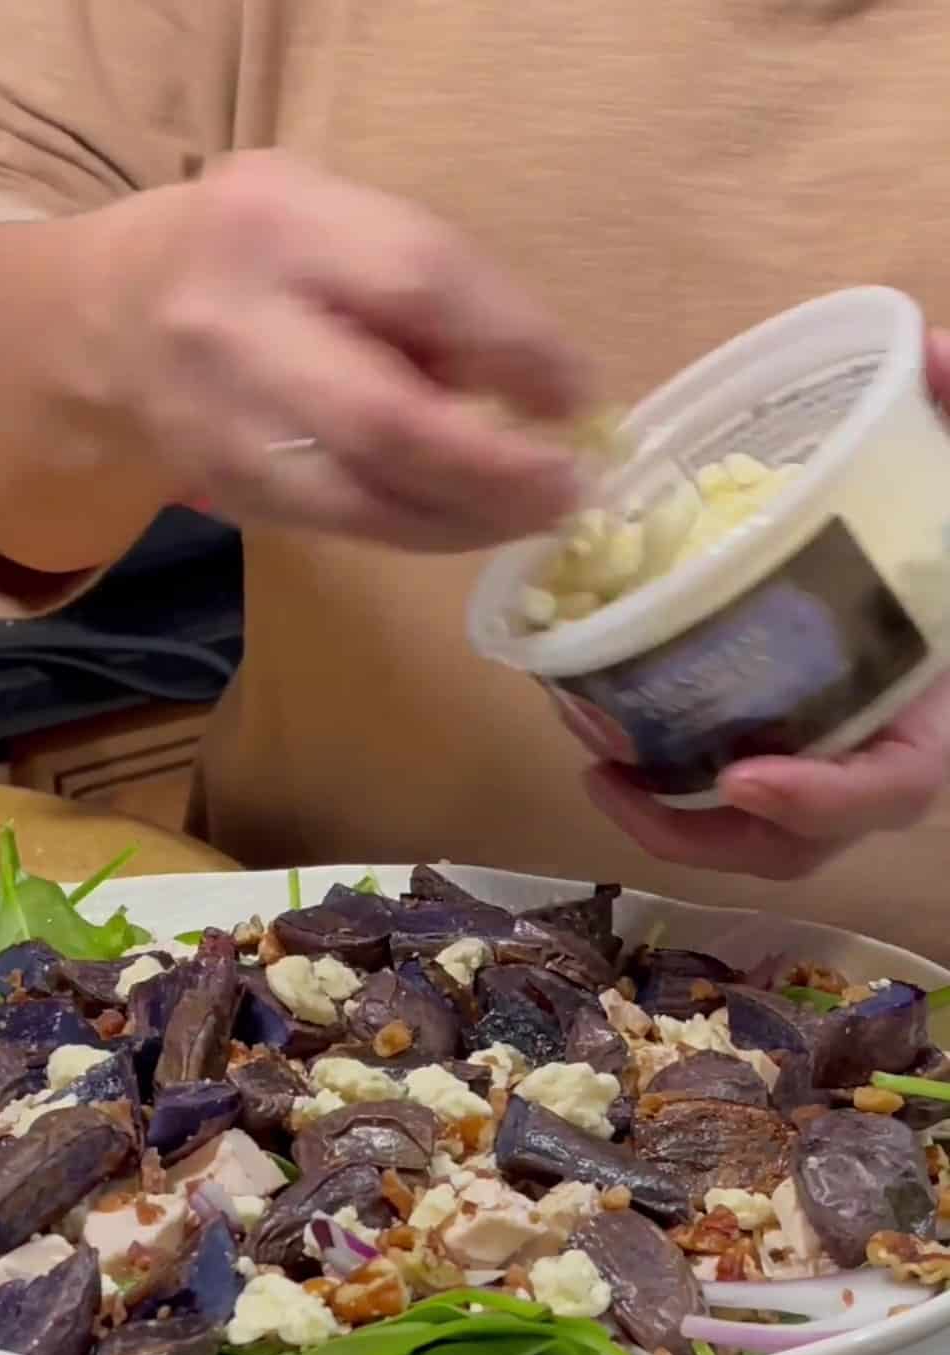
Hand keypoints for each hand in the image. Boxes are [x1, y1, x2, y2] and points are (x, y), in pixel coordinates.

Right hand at [109, 150, 586, 549]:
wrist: (106, 321)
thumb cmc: (256, 258)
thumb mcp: (334, 220)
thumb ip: (421, 281)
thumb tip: (533, 380)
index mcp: (282, 223)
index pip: (418, 282)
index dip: (514, 346)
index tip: (580, 393)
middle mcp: (240, 325)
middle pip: (385, 419)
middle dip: (495, 468)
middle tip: (568, 489)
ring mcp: (227, 422)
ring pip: (365, 496)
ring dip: (469, 518)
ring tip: (538, 515)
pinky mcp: (231, 492)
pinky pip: (346, 525)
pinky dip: (424, 529)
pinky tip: (473, 521)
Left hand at [567, 331, 949, 879]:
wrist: (921, 575)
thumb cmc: (932, 547)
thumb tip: (936, 356)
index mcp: (928, 717)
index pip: (893, 788)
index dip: (824, 799)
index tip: (747, 778)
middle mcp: (872, 757)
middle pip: (797, 843)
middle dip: (704, 832)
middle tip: (619, 780)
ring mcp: (818, 769)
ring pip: (745, 838)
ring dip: (664, 821)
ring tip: (593, 765)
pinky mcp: (769, 755)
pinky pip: (714, 800)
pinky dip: (658, 789)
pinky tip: (597, 739)